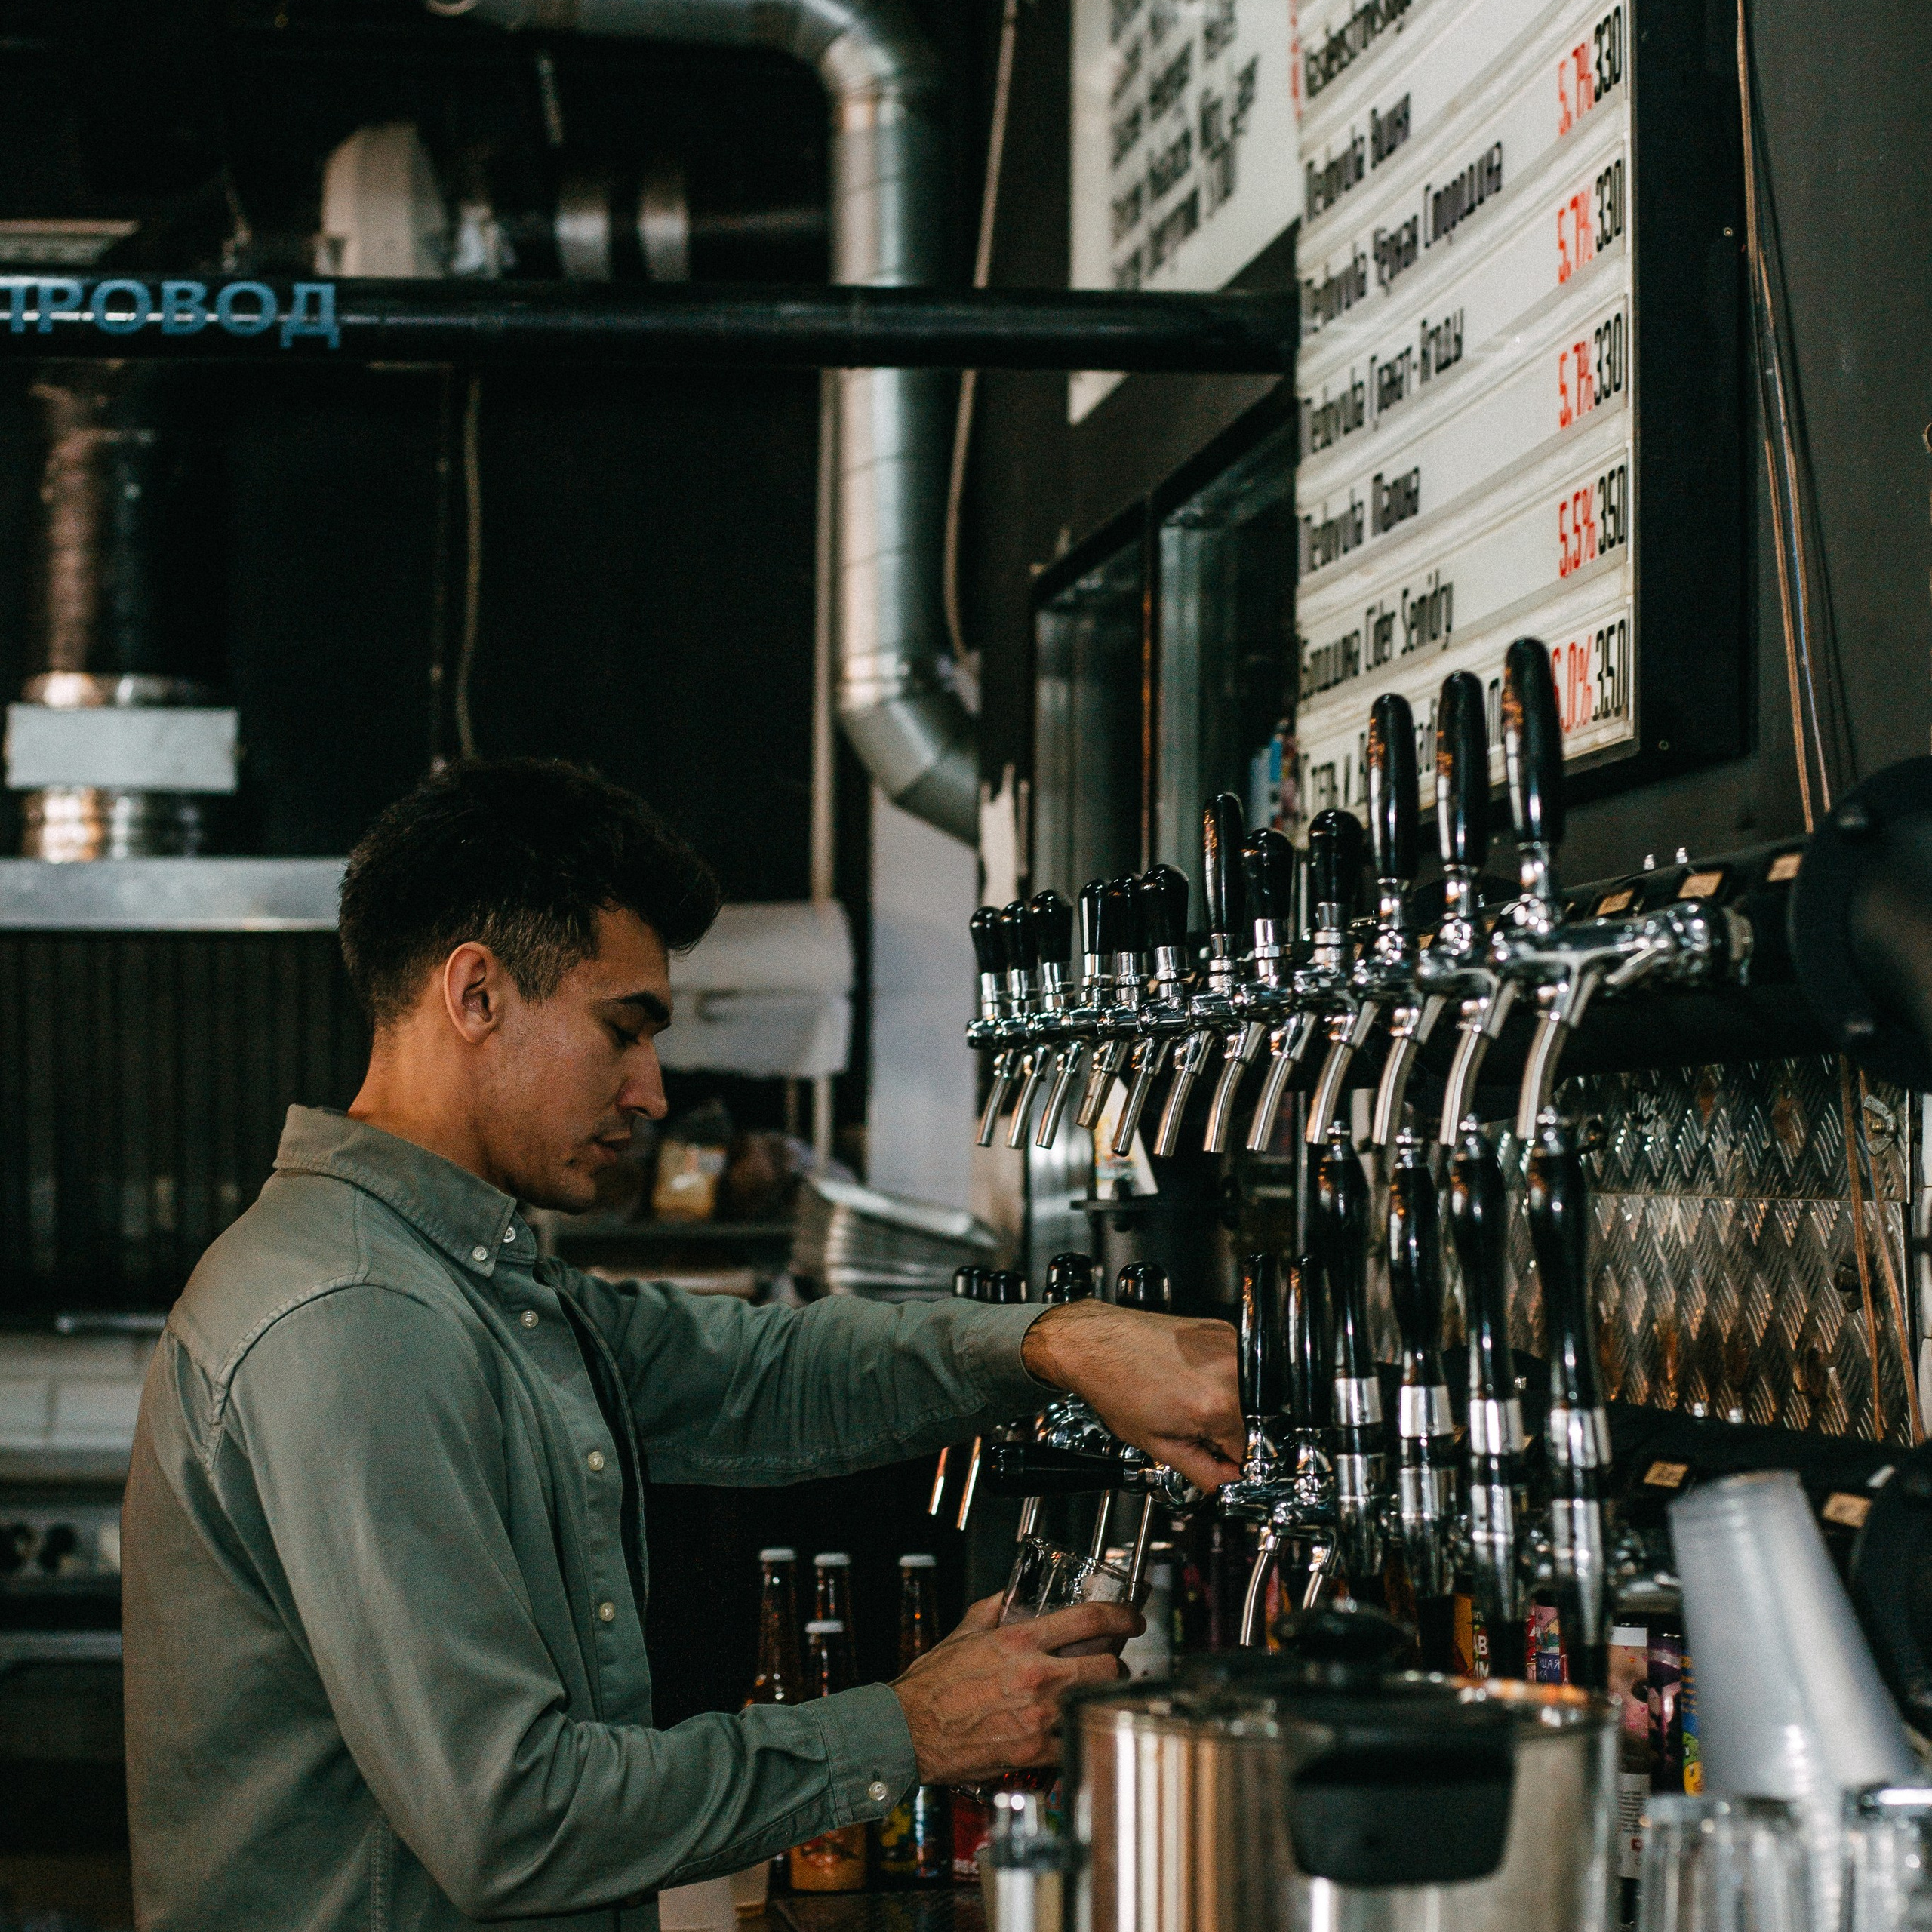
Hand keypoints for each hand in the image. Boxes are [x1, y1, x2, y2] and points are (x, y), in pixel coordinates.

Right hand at [890, 1591, 1141, 1782]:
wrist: (909, 1730)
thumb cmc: (932, 1684)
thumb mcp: (963, 1633)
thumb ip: (993, 1610)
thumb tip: (1010, 1597)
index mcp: (1019, 1642)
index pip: (1088, 1619)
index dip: (1122, 1616)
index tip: (1133, 1619)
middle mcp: (1035, 1676)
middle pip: (1107, 1665)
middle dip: (1117, 1664)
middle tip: (1113, 1665)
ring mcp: (1038, 1717)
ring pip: (1098, 1704)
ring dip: (1102, 1700)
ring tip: (1094, 1697)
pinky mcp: (1034, 1753)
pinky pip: (1075, 1742)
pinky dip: (1078, 1735)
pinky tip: (1073, 1729)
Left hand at [1021, 1299, 1242, 1491]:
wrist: (1095, 1345)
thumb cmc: (1115, 1386)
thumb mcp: (1159, 1446)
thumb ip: (1206, 1474)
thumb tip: (1231, 1484)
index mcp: (1218, 1405)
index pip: (1251, 1453)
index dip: (1232, 1463)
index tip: (1217, 1460)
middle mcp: (1232, 1371)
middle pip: (1253, 1423)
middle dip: (1227, 1435)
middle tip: (1191, 1427)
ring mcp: (1231, 1346)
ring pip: (1249, 1397)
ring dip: (1227, 1407)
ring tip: (1187, 1400)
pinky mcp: (1224, 1331)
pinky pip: (1238, 1369)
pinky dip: (1221, 1380)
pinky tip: (1189, 1379)